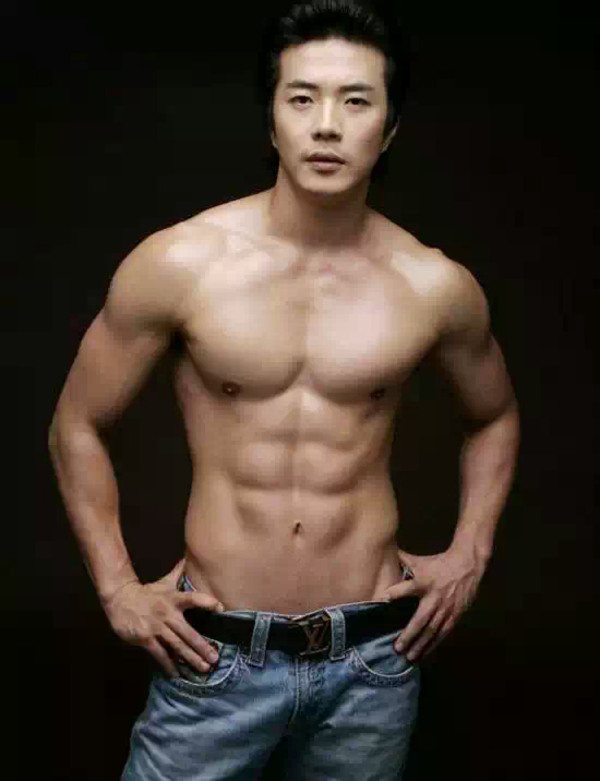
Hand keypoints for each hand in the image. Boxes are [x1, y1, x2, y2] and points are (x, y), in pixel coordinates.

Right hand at [103, 558, 225, 677]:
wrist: (120, 599)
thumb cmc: (147, 592)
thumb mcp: (164, 582)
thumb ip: (178, 572)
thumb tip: (188, 557)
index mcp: (173, 599)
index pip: (192, 598)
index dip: (206, 601)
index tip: (220, 608)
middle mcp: (167, 614)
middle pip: (187, 632)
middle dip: (202, 646)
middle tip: (215, 659)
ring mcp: (156, 627)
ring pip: (176, 646)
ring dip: (190, 658)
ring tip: (203, 668)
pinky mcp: (145, 638)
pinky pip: (159, 654)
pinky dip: (169, 665)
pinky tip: (177, 674)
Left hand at [380, 547, 486, 661]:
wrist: (467, 566)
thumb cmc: (438, 563)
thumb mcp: (420, 560)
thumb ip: (402, 561)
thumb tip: (385, 555)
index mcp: (424, 581)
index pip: (408, 587)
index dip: (396, 593)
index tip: (383, 599)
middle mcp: (435, 597)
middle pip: (421, 619)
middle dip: (409, 635)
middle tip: (397, 648)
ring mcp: (446, 608)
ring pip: (433, 631)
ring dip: (421, 645)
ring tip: (410, 657)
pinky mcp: (455, 615)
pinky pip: (443, 633)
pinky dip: (434, 644)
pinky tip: (425, 653)